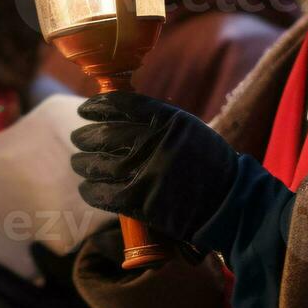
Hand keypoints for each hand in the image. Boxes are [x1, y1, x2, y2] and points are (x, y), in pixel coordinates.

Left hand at [70, 92, 238, 240]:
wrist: (229, 202)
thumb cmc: (209, 163)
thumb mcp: (188, 129)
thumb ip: (158, 120)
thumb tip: (119, 114)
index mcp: (168, 119)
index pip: (121, 105)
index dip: (97, 106)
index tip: (86, 109)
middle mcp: (155, 142)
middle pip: (105, 135)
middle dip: (86, 136)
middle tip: (78, 138)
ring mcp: (148, 172)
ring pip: (100, 165)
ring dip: (84, 164)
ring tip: (78, 163)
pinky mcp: (143, 201)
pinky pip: (105, 194)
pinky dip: (91, 191)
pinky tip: (86, 188)